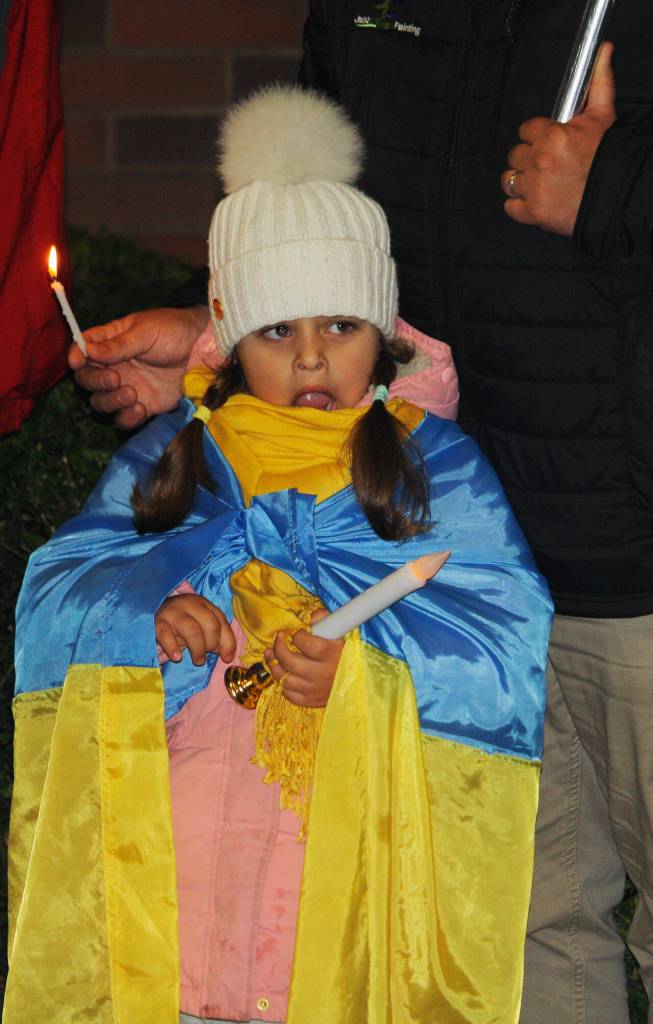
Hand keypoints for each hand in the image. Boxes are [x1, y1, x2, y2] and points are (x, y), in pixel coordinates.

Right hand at [68, 305, 208, 428]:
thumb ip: (118, 345)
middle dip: (95, 382)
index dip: (75, 356)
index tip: (78, 362)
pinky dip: (126, 418)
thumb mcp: (146, 331)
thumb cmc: (174, 331)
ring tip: (132, 393)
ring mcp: (127, 388)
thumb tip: (87, 351)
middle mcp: (114, 367)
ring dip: (110, 402)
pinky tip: (139, 408)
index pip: (81, 350)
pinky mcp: (143, 406)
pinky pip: (123, 419)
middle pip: (86, 381)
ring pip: (100, 403)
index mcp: (110, 342)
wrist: (204, 351)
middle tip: (115, 379)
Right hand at [156, 594, 235, 665]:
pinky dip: (173, 648)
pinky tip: (177, 657)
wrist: (150, 610)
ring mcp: (174, 611)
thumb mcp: (199, 626)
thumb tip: (227, 656)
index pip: (222, 621)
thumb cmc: (179, 623)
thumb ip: (214, 637)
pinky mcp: (158, 621)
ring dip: (198, 649)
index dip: (228, 642)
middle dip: (212, 644)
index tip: (227, 658)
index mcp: (204, 604)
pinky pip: (167, 635)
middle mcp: (191, 604)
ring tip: (197, 661)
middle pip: (211, 624)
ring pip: (192, 629)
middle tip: (206, 656)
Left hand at [263, 609, 343, 707]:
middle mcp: (322, 674)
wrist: (360, 682)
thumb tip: (308, 617)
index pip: (304, 642)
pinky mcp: (311, 701)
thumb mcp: (341, 632)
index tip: (296, 632)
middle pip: (289, 661)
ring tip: (272, 655)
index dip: (296, 635)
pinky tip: (283, 673)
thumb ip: (324, 620)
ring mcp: (315, 690)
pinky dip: (282, 683)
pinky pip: (288, 694)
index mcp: (331, 654)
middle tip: (278, 640)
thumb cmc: (346, 653)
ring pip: (284, 679)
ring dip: (274, 665)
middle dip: (278, 648)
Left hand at [502, 42, 615, 234]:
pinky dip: (519, 205)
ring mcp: (535, 188)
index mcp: (553, 137)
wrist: (617, 195)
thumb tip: (604, 51)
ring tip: (536, 181)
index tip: (545, 143)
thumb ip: (599, 83)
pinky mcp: (533, 212)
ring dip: (519, 181)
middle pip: (515, 155)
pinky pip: (510, 206)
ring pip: (508, 180)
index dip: (535, 137)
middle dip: (528, 159)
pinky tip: (534, 199)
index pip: (526, 131)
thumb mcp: (603, 117)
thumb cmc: (609, 158)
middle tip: (544, 164)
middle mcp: (540, 161)